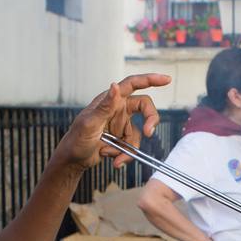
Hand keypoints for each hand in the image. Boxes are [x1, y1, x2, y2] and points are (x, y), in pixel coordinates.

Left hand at [53, 73, 172, 169]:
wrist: (73, 160)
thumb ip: (104, 106)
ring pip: (139, 133)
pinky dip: (124, 155)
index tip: (167, 79)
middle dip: (150, 121)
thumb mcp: (90, 123)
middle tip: (149, 133)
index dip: (150, 79)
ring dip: (128, 148)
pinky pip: (133, 146)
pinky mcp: (122, 139)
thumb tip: (115, 85)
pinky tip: (112, 159)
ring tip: (111, 154)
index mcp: (111, 99)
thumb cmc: (76, 139)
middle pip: (145, 108)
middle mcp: (118, 109)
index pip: (133, 84)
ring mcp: (121, 124)